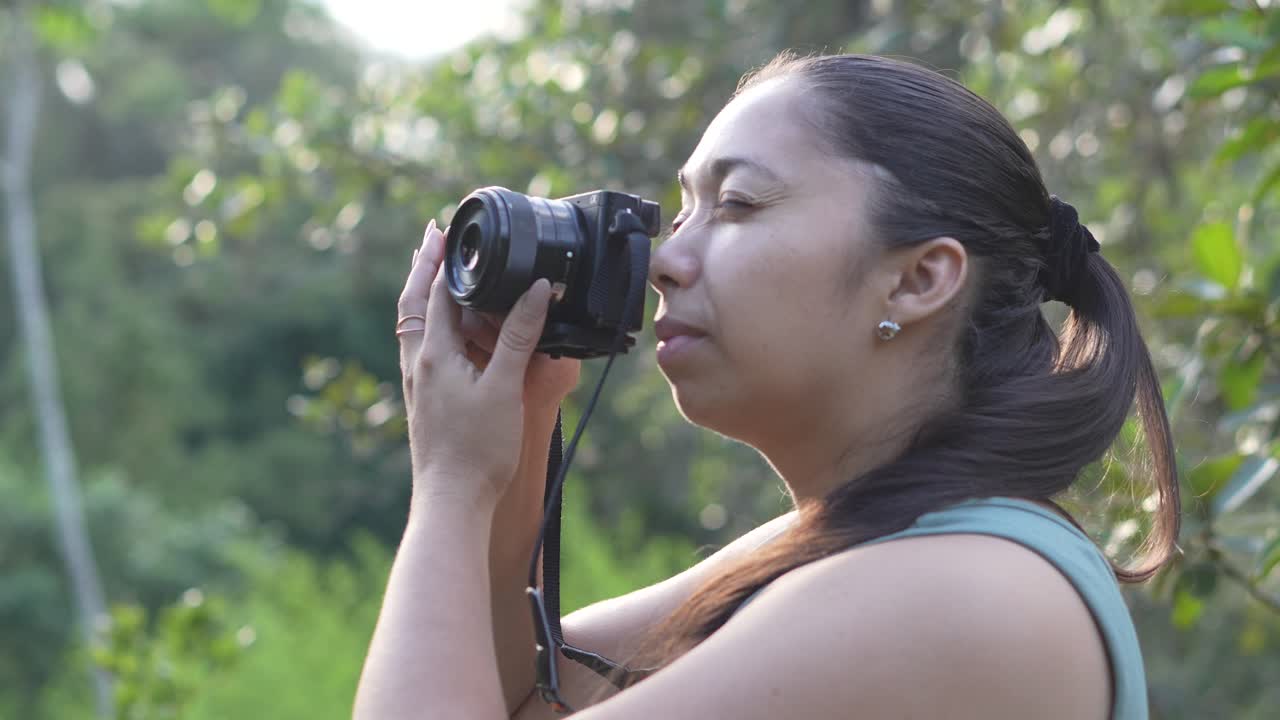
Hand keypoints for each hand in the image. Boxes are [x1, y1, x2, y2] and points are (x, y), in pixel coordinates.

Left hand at [397, 220, 556, 510]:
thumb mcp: (504, 387)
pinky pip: (425, 350)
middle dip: (424, 267)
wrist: (453, 503)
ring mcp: (419, 384)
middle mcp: (419, 364)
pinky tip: (448, 334)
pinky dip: (434, 326)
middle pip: (414, 303)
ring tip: (437, 272)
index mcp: (433, 354)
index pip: (436, 292)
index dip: (443, 257)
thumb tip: (536, 290)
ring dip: (426, 295)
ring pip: (416, 326)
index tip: (446, 227)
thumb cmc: (477, 450)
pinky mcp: (427, 402)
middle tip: (432, 236)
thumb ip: (519, 336)